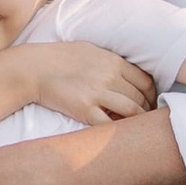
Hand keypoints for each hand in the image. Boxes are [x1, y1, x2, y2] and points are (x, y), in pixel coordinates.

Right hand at [16, 41, 156, 126]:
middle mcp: (109, 76)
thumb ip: (111, 62)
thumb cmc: (60, 57)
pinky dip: (117, 130)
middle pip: (139, 98)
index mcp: (113, 61)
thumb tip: (127, 74)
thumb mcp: (91, 50)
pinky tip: (117, 134)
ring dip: (137, 122)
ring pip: (131, 111)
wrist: (33, 68)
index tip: (150, 104)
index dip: (151, 95)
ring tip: (137, 129)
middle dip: (146, 111)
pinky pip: (109, 124)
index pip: (145, 81)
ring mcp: (97, 93)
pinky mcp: (84, 109)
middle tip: (147, 121)